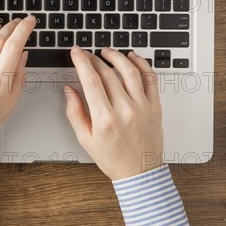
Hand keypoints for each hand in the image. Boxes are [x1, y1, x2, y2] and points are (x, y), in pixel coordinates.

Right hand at [64, 47, 163, 180]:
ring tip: (107, 52)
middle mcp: (125, 111)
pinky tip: (132, 58)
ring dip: (117, 57)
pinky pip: (150, 79)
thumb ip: (75, 112)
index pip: (91, 81)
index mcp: (105, 119)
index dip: (82, 62)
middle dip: (94, 59)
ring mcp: (142, 107)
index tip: (76, 53)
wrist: (139, 173)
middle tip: (86, 53)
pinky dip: (141, 64)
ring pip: (130, 71)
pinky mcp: (155, 107)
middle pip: (108, 74)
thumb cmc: (113, 159)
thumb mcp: (86, 139)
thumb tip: (69, 90)